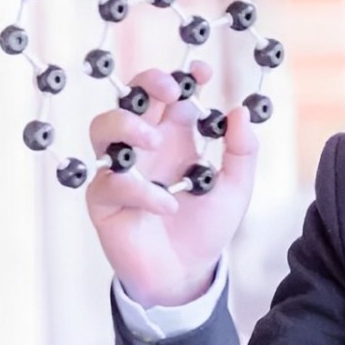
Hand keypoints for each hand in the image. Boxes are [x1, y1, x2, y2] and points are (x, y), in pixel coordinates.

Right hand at [85, 62, 259, 306]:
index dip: (182, 76)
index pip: (170, 95)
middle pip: (131, 98)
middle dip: (147, 83)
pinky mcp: (105, 201)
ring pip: (102, 128)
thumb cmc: (205, 228)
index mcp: (174, 137)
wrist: (186, 274)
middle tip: (173, 90)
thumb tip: (240, 112)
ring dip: (128, 125)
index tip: (202, 71)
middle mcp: (144, 148)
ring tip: (156, 141)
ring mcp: (121, 171)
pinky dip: (142, 191)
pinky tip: (168, 205)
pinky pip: (112, 183)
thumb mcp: (236, 188)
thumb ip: (243, 151)